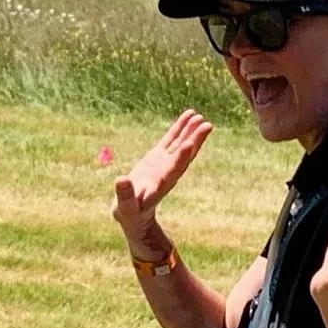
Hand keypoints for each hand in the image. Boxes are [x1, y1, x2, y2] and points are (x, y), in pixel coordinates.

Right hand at [111, 109, 210, 251]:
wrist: (133, 212)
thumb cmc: (129, 212)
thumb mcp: (126, 207)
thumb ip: (125, 195)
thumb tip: (121, 180)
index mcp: (161, 184)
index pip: (174, 170)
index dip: (182, 157)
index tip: (190, 144)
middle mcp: (168, 172)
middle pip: (184, 155)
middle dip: (195, 141)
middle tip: (206, 126)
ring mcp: (164, 162)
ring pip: (180, 144)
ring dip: (190, 131)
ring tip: (199, 116)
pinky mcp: (158, 156)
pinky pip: (171, 140)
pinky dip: (179, 128)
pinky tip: (188, 115)